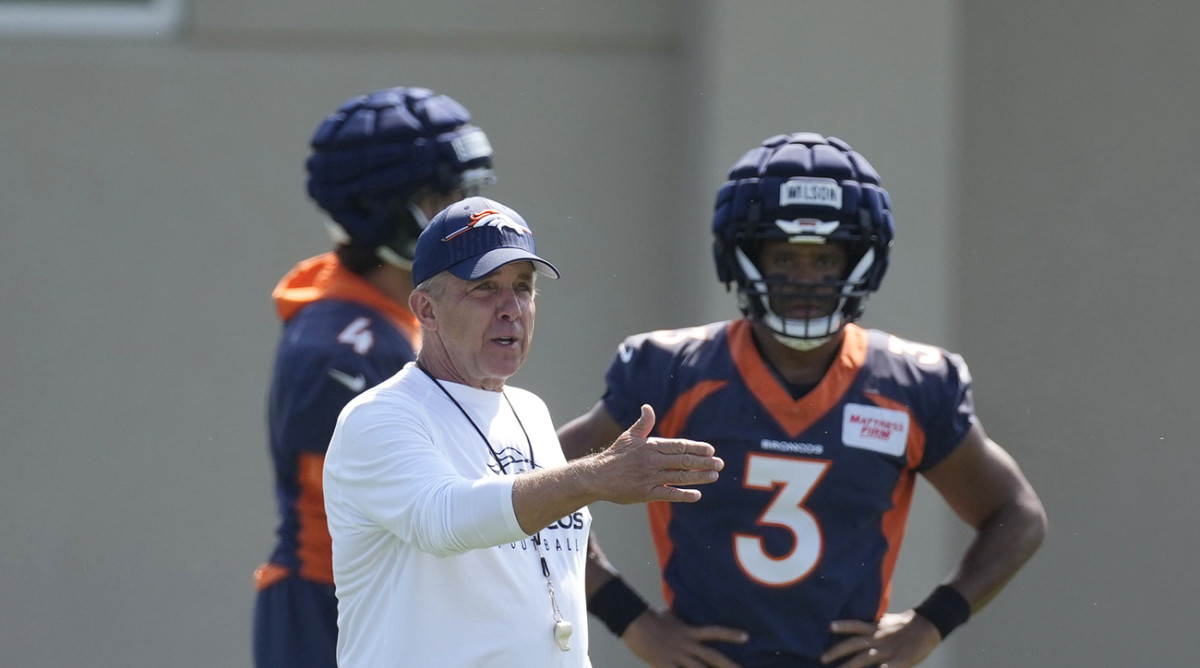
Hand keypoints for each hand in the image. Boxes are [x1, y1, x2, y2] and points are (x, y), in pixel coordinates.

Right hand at [591, 404, 722, 504]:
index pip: (679, 445)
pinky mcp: (646, 494)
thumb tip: (648, 407)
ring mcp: (650, 478)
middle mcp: (652, 461)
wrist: (597, 476)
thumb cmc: (615, 455)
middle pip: (684, 461)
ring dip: (699, 477)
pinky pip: (669, 494)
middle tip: (720, 464)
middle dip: (704, 462)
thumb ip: (643, 423)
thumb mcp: (629, 436)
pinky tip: (697, 494)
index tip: (711, 450)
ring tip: (714, 476)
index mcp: (650, 446)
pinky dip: (684, 495)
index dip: (696, 448)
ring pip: (680, 477)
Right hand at [622, 607, 747, 667]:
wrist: (632, 621)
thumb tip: (687, 622)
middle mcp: (686, 644)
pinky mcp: (663, 664)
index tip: (746, 637)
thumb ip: (682, 624)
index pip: (714, 632)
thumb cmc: (650, 618)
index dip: (730, 634)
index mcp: (688, 631)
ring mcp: (676, 655)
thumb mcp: (671, 618)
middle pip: (713, 657)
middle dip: (730, 666)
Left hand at [820, 611, 940, 667]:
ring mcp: (888, 650)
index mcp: (875, 628)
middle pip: (854, 644)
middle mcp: (878, 638)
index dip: (842, 625)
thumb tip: (853, 626)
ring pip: (865, 658)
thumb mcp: (884, 620)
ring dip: (850, 666)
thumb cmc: (903, 625)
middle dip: (837, 651)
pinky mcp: (900, 660)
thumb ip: (869, 625)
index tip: (827, 626)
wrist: (928, 626)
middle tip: (822, 658)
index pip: (855, 625)